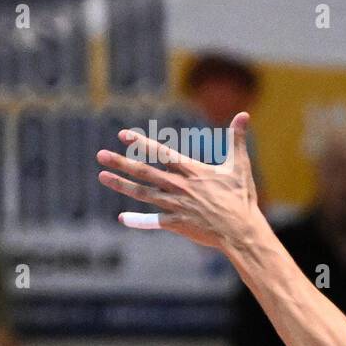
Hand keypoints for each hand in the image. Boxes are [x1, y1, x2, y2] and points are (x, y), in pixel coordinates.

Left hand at [96, 112, 262, 250]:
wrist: (241, 231)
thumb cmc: (241, 197)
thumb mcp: (240, 166)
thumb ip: (237, 140)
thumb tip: (244, 114)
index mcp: (193, 171)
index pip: (162, 153)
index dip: (142, 143)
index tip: (124, 135)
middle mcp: (180, 187)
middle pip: (145, 172)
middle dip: (121, 163)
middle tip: (100, 155)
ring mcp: (176, 206)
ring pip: (143, 194)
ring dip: (122, 185)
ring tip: (103, 176)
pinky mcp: (177, 224)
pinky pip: (154, 221)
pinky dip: (139, 220)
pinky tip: (123, 219)